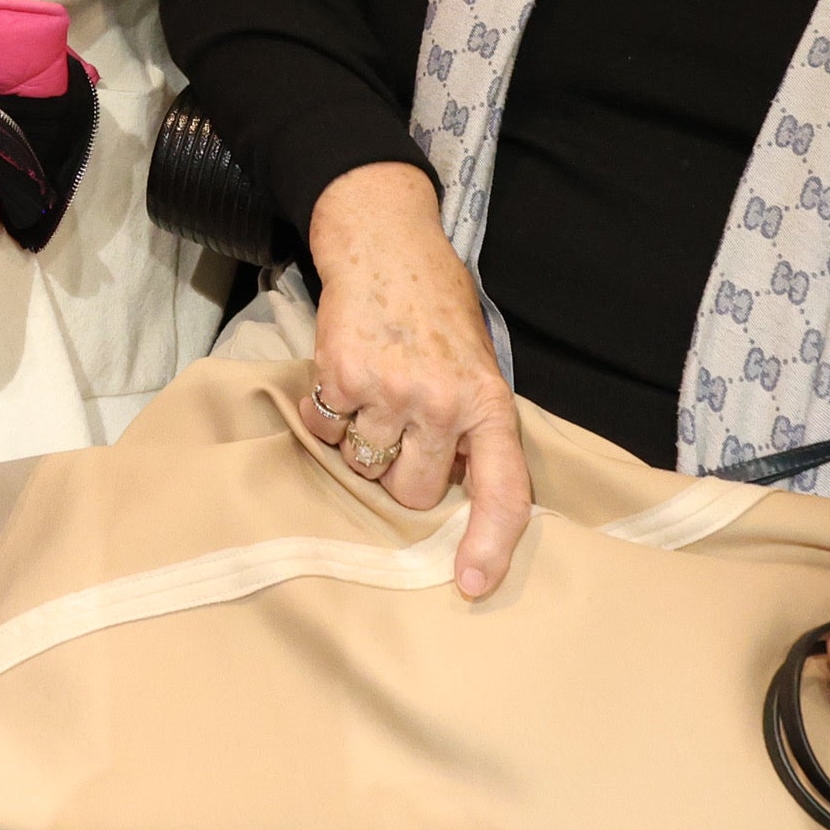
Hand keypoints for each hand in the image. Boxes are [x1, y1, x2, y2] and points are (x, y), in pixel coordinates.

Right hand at [305, 163, 530, 595]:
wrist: (385, 243)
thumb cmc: (435, 309)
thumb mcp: (477, 365)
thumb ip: (472, 428)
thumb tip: (457, 497)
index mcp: (489, 403)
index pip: (503, 491)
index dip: (490, 546)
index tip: (469, 585)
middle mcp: (443, 401)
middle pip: (414, 493)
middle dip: (402, 475)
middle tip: (402, 429)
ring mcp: (390, 389)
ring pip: (365, 467)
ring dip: (362, 443)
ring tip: (374, 392)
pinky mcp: (341, 375)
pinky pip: (326, 432)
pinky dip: (327, 416)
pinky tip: (344, 379)